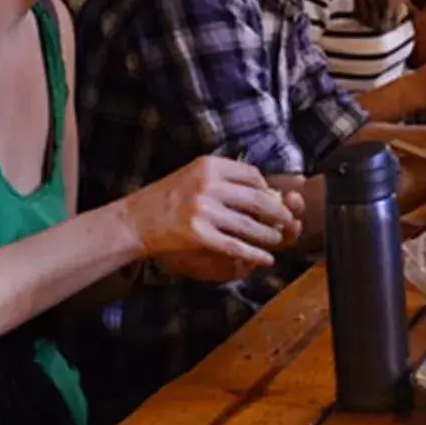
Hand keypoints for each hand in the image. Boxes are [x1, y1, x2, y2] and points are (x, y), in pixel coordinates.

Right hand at [122, 157, 295, 280]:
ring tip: (277, 240)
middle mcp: (208, 185)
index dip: (267, 188)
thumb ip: (224, 179)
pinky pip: (235, 246)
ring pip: (250, 225)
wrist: (136, 219)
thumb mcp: (194, 174)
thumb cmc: (167, 197)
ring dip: (269, 235)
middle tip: (289, 221)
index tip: (273, 199)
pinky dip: (254, 254)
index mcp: (209, 165)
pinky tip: (266, 258)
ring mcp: (204, 210)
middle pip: (258, 199)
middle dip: (279, 213)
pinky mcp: (199, 235)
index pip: (252, 174)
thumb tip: (264, 190)